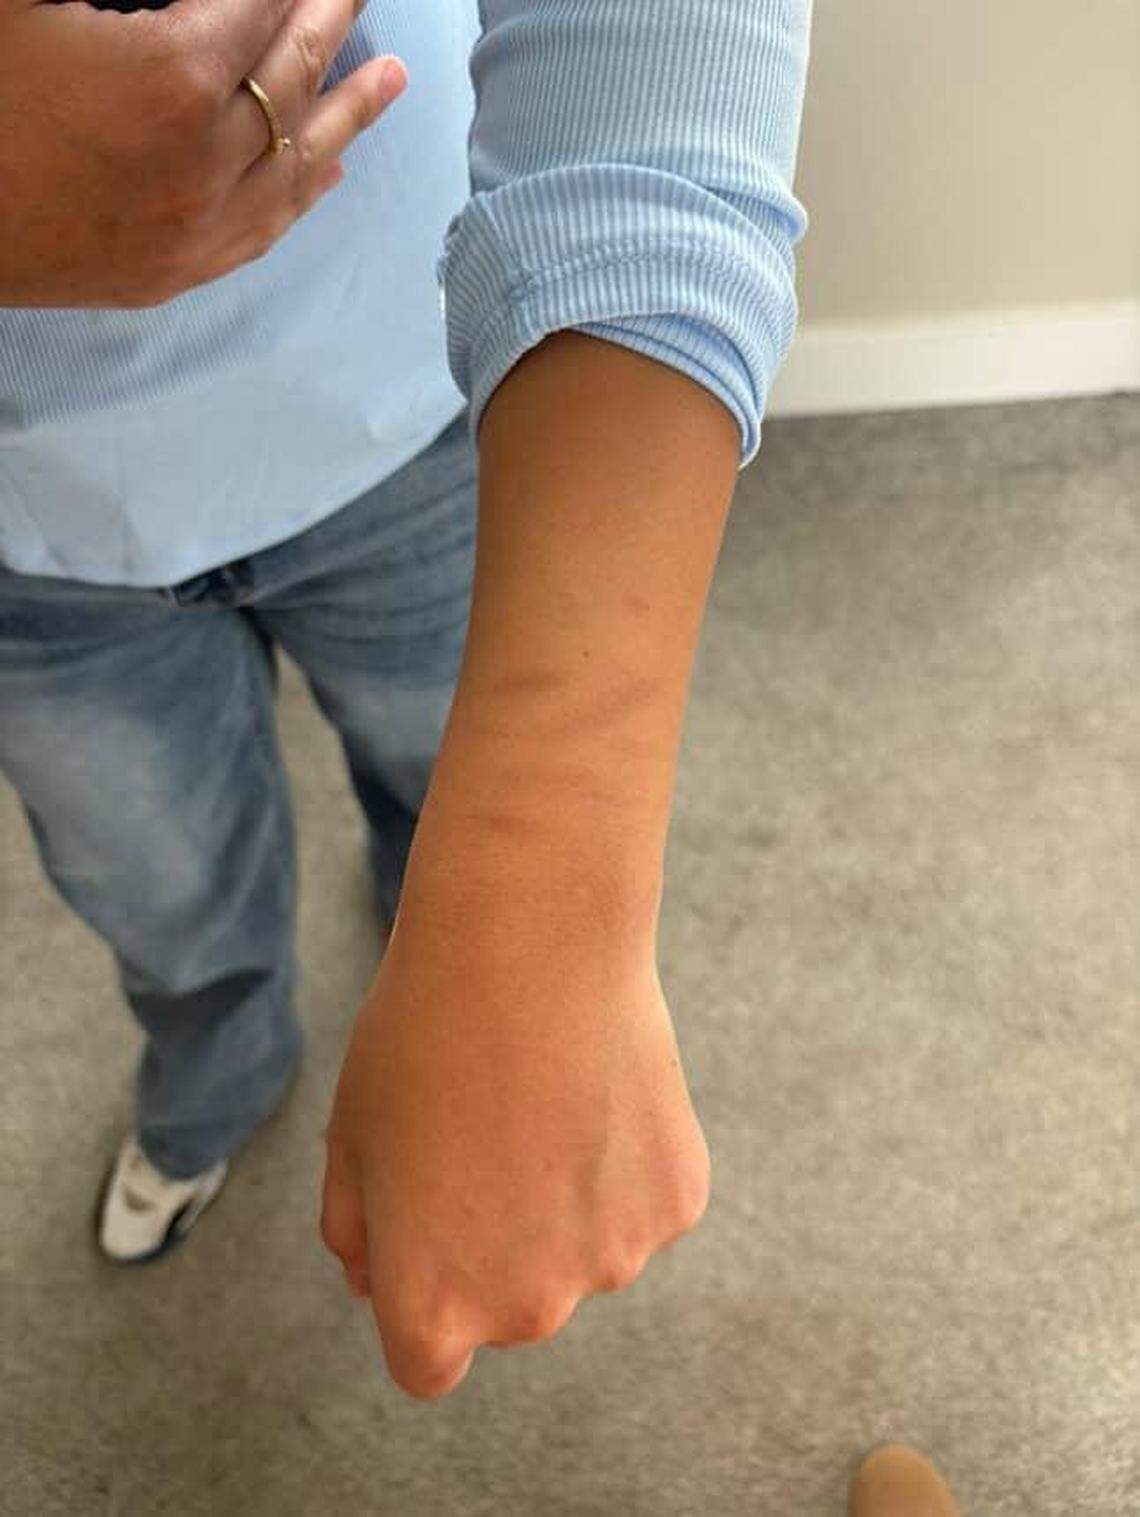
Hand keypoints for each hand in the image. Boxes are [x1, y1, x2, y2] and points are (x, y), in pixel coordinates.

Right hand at [0, 0, 406, 306]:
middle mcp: (204, 159)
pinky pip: (263, 229)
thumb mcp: (30, 6)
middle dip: (327, 25)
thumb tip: (205, 4)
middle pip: (289, 79)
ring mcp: (196, 225)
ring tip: (393, 80)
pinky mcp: (175, 271)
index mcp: (171, 75)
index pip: (258, 12)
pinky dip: (303, 192)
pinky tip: (333, 170)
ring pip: (296, 164)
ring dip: (349, 114)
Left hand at [320, 838, 710, 1400]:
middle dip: (496, 1246)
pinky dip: (625, 1163)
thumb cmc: (423, 1035)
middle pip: (510, 1306)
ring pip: (584, 1251)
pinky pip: (642, 1203)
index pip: (429, 1362)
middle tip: (489, 1136)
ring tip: (546, 1099)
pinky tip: (599, 1089)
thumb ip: (358, 1232)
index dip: (425, 1290)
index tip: (434, 1223)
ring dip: (567, 1204)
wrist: (530, 945)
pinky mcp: (677, 1203)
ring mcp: (615, 1260)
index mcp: (434, 1309)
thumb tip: (378, 1278)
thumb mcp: (352, 1138)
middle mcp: (529, 1311)